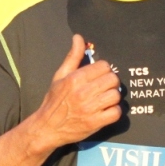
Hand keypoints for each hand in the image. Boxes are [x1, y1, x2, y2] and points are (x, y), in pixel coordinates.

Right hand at [26, 34, 121, 152]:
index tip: (98, 76)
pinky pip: (116, 113)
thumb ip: (73, 56)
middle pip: (113, 79)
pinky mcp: (95, 123)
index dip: (104, 70)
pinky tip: (106, 110)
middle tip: (103, 87)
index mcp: (75, 79)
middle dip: (110, 82)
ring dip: (113, 97)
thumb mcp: (60, 76)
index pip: (104, 66)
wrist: (48, 127)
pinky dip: (114, 111)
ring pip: (116, 96)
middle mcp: (83, 93)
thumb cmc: (54, 100)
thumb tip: (79, 38)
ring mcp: (90, 109)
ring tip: (104, 99)